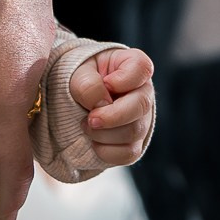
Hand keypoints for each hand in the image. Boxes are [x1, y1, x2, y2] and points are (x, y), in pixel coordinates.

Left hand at [68, 47, 154, 166]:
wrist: (76, 102)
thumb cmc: (82, 80)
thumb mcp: (78, 73)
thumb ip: (88, 83)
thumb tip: (101, 104)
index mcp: (133, 65)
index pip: (142, 68)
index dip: (122, 80)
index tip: (105, 83)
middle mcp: (143, 91)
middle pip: (141, 106)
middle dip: (112, 116)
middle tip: (90, 119)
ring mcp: (142, 119)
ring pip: (134, 132)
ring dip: (104, 134)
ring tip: (86, 125)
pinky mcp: (135, 143)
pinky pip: (128, 154)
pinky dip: (106, 151)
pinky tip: (94, 141)